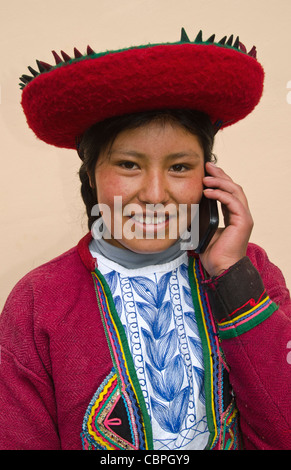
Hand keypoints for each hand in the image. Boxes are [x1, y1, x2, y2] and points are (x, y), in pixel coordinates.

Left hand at [199, 162, 253, 276]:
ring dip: (219, 182)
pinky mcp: (243, 221)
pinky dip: (220, 194)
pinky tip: (207, 191)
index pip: (228, 192)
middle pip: (233, 187)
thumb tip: (188, 207)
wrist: (222, 268)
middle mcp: (240, 214)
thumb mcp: (204, 230)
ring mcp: (244, 217)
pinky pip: (232, 201)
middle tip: (207, 166)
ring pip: (234, 191)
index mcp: (233, 216)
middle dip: (220, 175)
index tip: (206, 172)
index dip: (218, 180)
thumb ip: (202, 218)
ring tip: (205, 177)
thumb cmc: (213, 254)